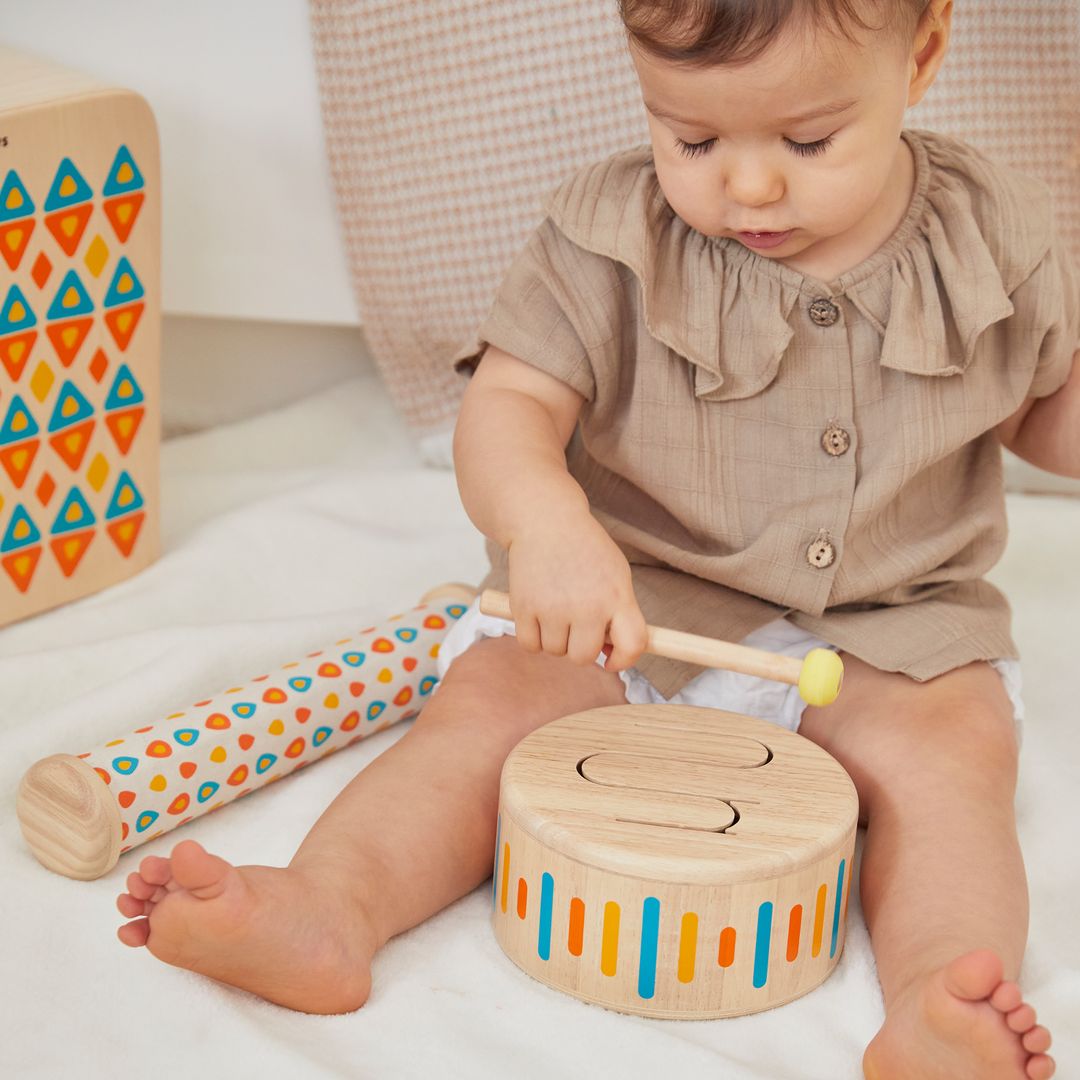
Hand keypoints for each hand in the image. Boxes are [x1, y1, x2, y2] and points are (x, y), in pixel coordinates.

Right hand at [506, 508, 647, 672]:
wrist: (546, 521)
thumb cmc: (584, 549)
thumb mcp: (615, 574)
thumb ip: (618, 612)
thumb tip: (608, 653)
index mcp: (617, 596)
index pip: (633, 645)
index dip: (623, 660)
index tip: (611, 658)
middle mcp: (587, 606)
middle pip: (584, 657)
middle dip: (579, 646)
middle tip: (575, 624)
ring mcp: (554, 608)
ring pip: (555, 651)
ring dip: (554, 638)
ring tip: (555, 608)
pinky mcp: (524, 607)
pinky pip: (530, 644)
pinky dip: (532, 635)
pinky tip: (537, 613)